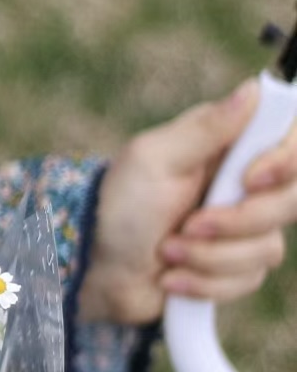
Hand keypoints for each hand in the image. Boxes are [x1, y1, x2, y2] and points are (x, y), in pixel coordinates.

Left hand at [78, 78, 296, 325]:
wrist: (94, 269)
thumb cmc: (117, 207)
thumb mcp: (154, 159)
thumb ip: (207, 127)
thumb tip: (255, 88)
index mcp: (228, 147)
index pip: (292, 142)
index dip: (284, 163)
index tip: (247, 181)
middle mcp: (243, 185)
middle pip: (289, 201)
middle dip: (235, 223)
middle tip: (187, 226)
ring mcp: (242, 229)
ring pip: (266, 249)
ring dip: (208, 258)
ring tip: (165, 252)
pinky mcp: (233, 268)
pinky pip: (247, 280)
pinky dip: (203, 282)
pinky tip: (170, 278)